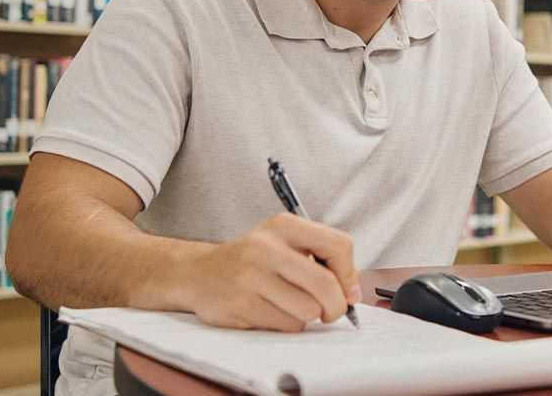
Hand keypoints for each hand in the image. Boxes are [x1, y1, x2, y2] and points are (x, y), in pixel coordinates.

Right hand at [183, 213, 360, 331]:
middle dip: (336, 306)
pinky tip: (271, 310)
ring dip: (307, 316)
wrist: (199, 272)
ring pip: (308, 310)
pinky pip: (286, 326)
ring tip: (290, 305)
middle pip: (326, 285)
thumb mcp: (284, 243)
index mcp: (284, 226)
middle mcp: (267, 247)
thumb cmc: (252, 260)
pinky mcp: (241, 305)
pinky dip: (287, 324)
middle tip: (330, 311)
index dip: (350, 274)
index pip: (338, 245)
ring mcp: (251, 276)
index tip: (347, 289)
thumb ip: (321, 260)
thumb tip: (353, 293)